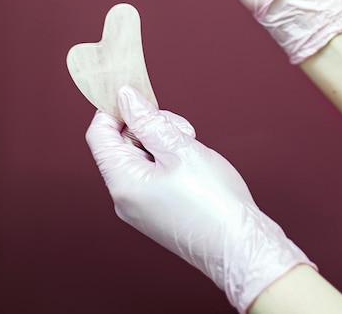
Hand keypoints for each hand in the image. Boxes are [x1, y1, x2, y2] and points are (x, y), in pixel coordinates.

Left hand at [86, 86, 313, 312]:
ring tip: (192, 147)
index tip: (136, 93)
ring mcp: (141, 206)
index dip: (113, 109)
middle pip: (122, 143)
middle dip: (148, 125)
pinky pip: (153, 173)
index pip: (100, 134)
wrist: (242, 248)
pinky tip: (193, 162)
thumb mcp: (180, 149)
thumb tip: (125, 97)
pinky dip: (169, 159)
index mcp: (122, 183)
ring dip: (163, 141)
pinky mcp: (157, 210)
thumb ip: (148, 120)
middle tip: (180, 128)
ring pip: (141, 156)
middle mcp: (125, 197)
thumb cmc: (214, 203)